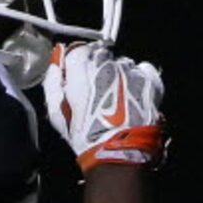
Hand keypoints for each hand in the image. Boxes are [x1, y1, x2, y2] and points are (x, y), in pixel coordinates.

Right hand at [43, 42, 166, 171]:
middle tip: (97, 92)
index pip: (78, 50)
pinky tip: (133, 96)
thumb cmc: (86, 137)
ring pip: (122, 63)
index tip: (78, 76)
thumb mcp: (58, 113)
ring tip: (117, 99)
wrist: (119, 152)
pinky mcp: (149, 80)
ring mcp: (130, 71)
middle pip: (101, 55)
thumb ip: (52, 83)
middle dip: (98, 69)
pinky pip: (143, 70)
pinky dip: (139, 79)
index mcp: (81, 69)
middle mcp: (107, 64)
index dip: (78, 63)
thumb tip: (55, 65)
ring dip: (118, 75)